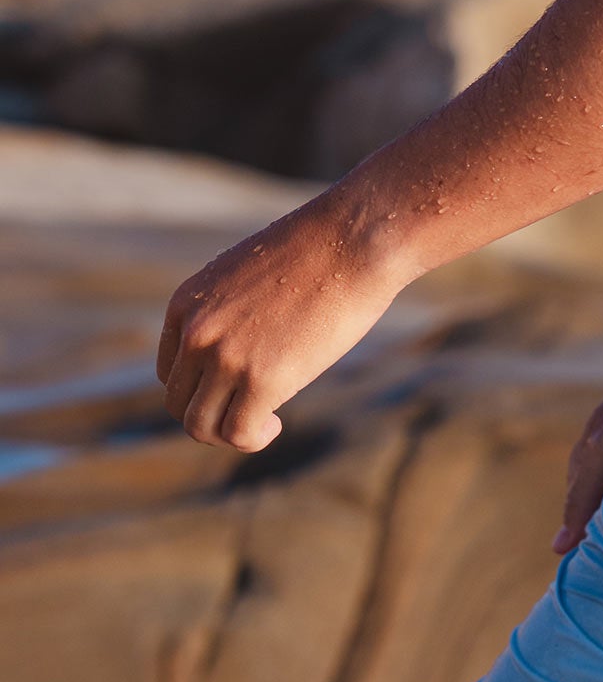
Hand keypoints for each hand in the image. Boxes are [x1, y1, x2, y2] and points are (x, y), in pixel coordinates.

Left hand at [157, 200, 403, 451]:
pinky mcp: (262, 379)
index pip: (172, 372)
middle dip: (215, 418)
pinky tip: (276, 423)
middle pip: (180, 404)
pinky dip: (253, 440)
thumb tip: (254, 340)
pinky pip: (238, 433)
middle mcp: (196, 332)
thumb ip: (236, 310)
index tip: (242, 389)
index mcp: (186, 305)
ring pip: (200, 426)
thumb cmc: (318, 255)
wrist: (351, 242)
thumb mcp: (253, 276)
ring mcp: (225, 357)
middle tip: (256, 412)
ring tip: (265, 421)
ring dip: (230, 435)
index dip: (205, 391)